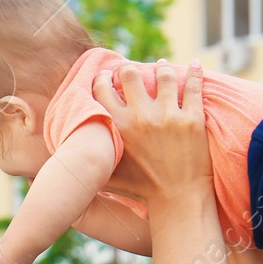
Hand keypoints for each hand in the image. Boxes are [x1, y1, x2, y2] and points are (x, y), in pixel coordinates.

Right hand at [95, 60, 211, 209]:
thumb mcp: (108, 173)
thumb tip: (67, 155)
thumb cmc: (140, 190)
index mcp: (118, 126)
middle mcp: (141, 116)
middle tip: (129, 69)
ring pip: (163, 76)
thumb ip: (91, 157)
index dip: (102, 78)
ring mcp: (169, 115)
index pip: (103, 90)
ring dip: (161, 67)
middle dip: (127, 68)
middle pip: (129, 75)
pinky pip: (194, 86)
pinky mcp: (193, 118)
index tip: (105, 75)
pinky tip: (195, 64)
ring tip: (161, 65)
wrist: (178, 199)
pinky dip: (195, 72)